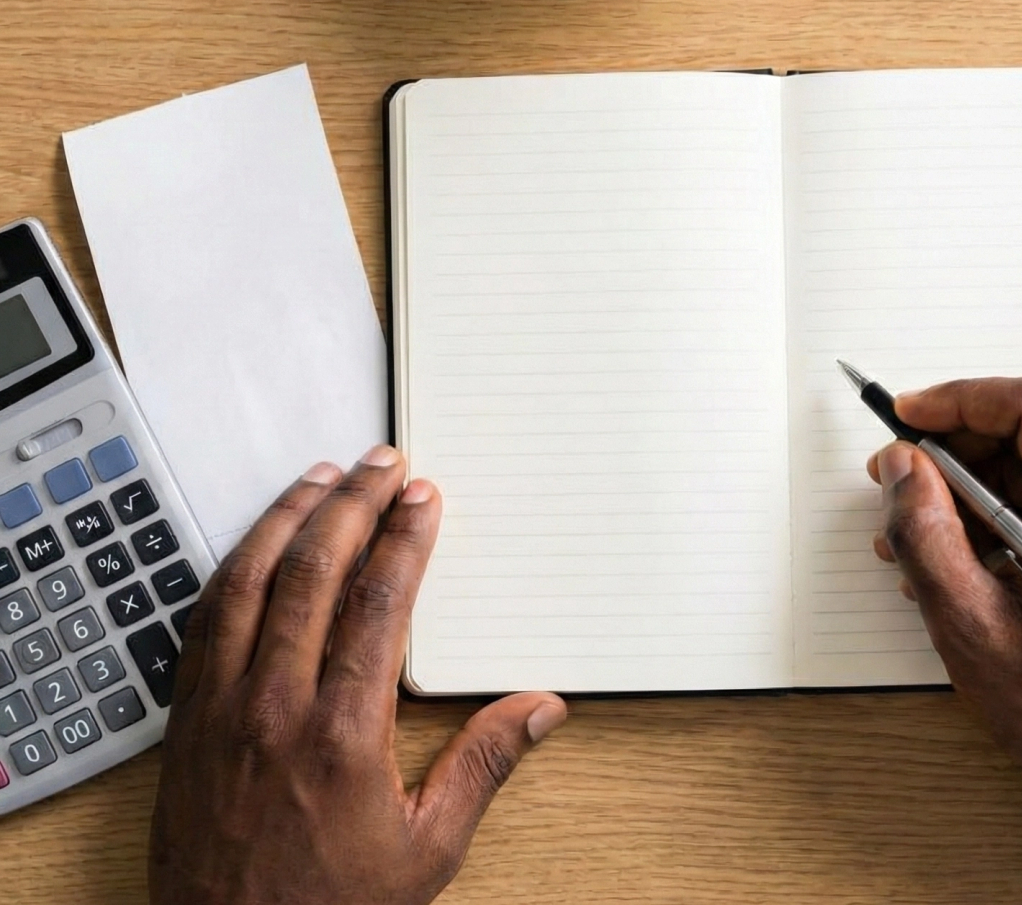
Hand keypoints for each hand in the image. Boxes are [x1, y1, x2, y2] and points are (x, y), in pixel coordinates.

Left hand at [149, 447, 566, 904]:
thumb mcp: (426, 849)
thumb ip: (483, 766)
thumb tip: (540, 710)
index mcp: (343, 733)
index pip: (377, 602)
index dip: (403, 538)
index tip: (422, 499)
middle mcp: (274, 707)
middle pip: (313, 572)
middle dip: (353, 505)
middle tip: (381, 464)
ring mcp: (221, 709)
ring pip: (249, 583)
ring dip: (287, 519)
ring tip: (322, 478)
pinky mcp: (187, 720)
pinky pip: (205, 620)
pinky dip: (235, 567)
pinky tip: (257, 543)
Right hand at [869, 377, 1021, 904]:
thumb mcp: (972, 626)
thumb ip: (926, 534)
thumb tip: (901, 466)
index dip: (960, 400)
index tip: (905, 416)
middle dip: (957, 444)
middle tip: (898, 476)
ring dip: (972, 480)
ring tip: (917, 528)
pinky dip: (1001, 506)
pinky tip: (956, 548)